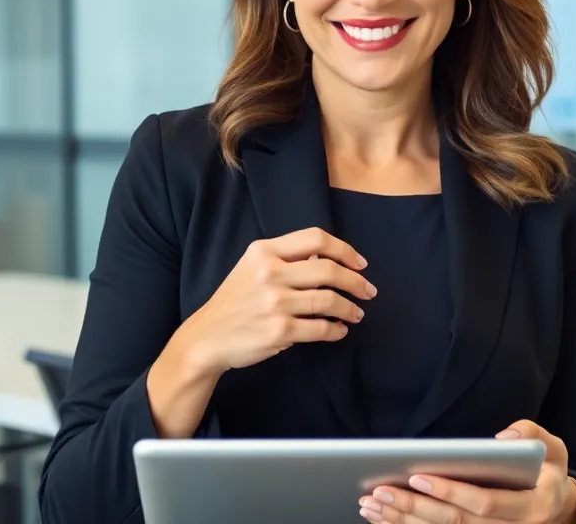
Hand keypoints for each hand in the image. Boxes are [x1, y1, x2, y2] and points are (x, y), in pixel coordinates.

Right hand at [173, 227, 374, 374]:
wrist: (207, 337)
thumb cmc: (234, 302)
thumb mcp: (251, 268)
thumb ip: (285, 259)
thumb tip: (326, 258)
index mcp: (263, 251)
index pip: (315, 239)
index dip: (344, 250)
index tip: (360, 263)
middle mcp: (269, 273)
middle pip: (328, 269)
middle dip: (355, 281)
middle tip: (368, 291)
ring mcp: (275, 302)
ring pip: (329, 300)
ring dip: (350, 308)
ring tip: (356, 313)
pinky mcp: (280, 330)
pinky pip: (321, 328)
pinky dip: (336, 329)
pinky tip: (339, 330)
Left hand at [357, 421, 575, 523]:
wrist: (558, 509)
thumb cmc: (549, 474)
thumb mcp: (553, 449)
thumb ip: (532, 435)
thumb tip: (502, 438)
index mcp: (530, 508)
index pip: (484, 504)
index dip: (450, 492)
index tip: (418, 477)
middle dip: (413, 508)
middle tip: (380, 491)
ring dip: (403, 522)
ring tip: (371, 504)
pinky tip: (382, 519)